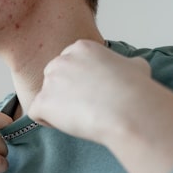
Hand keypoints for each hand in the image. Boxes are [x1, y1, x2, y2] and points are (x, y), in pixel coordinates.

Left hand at [29, 39, 150, 144]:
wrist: (128, 111)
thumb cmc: (135, 91)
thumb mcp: (136, 66)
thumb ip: (124, 65)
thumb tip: (130, 69)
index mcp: (81, 48)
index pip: (69, 65)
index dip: (79, 83)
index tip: (93, 94)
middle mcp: (62, 60)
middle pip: (54, 79)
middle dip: (65, 94)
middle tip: (86, 107)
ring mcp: (50, 81)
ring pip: (46, 97)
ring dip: (58, 108)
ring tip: (80, 117)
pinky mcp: (43, 102)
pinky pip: (36, 113)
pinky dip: (48, 121)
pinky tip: (69, 124)